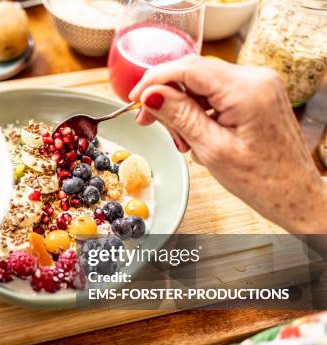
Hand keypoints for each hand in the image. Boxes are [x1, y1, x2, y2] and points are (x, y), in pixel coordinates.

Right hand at [130, 55, 326, 232]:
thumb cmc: (261, 180)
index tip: (134, 98)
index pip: (188, 68)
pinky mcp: (256, 94)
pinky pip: (216, 93)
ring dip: (182, 108)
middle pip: (194, 74)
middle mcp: (255, 77)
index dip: (155, 80)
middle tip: (150, 123)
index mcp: (246, 89)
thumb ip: (179, 115)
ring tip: (182, 141)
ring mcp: (258, 84)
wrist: (293, 194)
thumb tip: (151, 95)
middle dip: (168, 98)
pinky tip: (196, 134)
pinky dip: (199, 111)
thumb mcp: (211, 148)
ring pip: (202, 84)